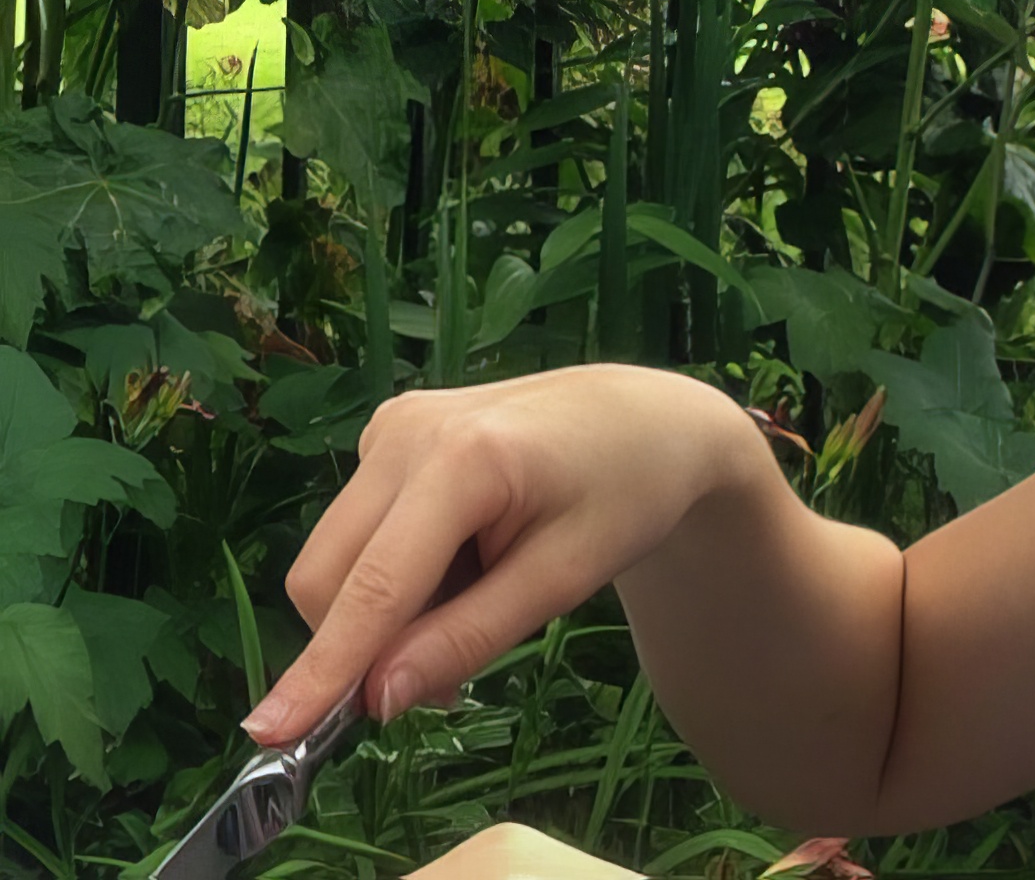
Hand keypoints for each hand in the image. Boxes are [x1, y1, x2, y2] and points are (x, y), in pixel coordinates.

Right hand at [244, 363, 768, 745]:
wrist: (646, 419)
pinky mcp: (390, 430)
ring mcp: (395, 423)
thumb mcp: (565, 578)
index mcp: (465, 457)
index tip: (269, 733)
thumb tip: (375, 699)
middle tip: (454, 667)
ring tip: (481, 585)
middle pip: (331, 575)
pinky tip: (467, 550)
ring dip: (388, 606)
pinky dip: (396, 568)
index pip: (375, 586)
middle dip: (368, 642)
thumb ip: (467, 637)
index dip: (324, 667)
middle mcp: (410, 429)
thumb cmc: (625, 493)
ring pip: (337, 557)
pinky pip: (358, 529)